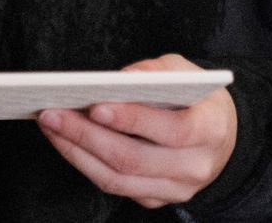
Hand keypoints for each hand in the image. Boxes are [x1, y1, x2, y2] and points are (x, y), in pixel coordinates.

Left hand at [37, 54, 237, 207]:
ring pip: (119, 179)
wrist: (221, 135)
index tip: (95, 105)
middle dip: (87, 136)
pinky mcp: (157, 198)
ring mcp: (176, 189)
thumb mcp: (184, 72)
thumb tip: (118, 80)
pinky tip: (65, 140)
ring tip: (50, 125)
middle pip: (135, 159)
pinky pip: (115, 187)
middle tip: (52, 113)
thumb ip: (155, 72)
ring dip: (77, 151)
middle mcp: (196, 166)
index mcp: (211, 129)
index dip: (133, 120)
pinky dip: (85, 163)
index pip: (173, 130)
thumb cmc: (196, 97)